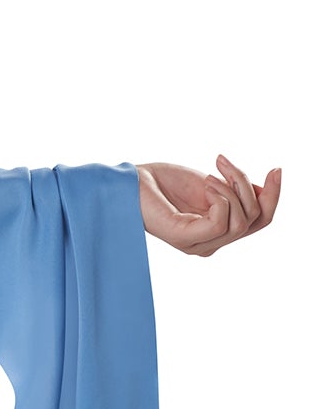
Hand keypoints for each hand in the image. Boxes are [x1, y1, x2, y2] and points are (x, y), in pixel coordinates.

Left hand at [137, 154, 281, 255]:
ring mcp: (197, 244)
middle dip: (247, 185)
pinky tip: (206, 185)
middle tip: (222, 163)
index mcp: (219, 232)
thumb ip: (238, 191)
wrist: (132, 180)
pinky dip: (221, 198)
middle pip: (255, 219)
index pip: (261, 221)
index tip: (276, 168)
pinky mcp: (184, 239)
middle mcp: (210, 244)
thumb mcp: (213, 182)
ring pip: (241, 221)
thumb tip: (266, 188)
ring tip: (209, 174)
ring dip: (232, 188)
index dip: (274, 195)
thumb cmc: (167, 182)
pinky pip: (221, 222)